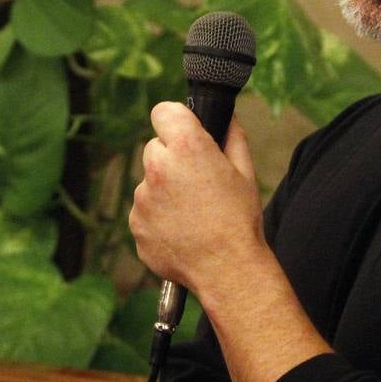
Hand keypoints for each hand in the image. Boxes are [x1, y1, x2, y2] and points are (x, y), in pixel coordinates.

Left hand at [129, 102, 266, 302]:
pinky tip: (182, 231)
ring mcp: (142, 198)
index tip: (183, 132)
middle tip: (196, 182)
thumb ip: (231, 135)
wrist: (227, 270)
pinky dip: (158, 217)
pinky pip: (144, 211)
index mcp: (186, 147)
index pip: (163, 112)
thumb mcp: (245, 171)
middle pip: (155, 148)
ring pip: (149, 182)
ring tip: (192, 214)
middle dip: (171, 158)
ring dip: (164, 191)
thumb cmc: (239, 220)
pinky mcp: (136, 223)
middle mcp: (158, 168)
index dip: (174, 121)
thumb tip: (224, 116)